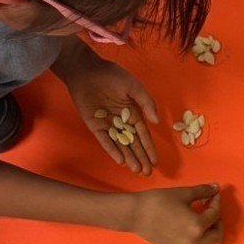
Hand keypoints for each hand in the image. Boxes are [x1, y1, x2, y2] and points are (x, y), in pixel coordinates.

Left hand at [63, 57, 159, 175]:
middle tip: (147, 173)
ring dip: (129, 157)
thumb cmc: (111, 75)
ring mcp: (108, 125)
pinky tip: (121, 160)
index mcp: (133, 113)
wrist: (86, 70)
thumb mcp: (133, 86)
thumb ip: (146, 103)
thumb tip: (156, 122)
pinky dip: (112, 150)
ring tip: (137, 170)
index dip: (149, 149)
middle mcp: (122, 122)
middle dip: (141, 158)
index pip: (143, 135)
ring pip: (121, 145)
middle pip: (133, 144)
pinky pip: (105, 141)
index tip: (155, 162)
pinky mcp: (95, 126)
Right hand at [131, 184, 223, 243]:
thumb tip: (215, 188)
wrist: (135, 214)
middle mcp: (193, 241)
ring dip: (209, 233)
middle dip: (218, 222)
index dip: (216, 202)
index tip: (213, 193)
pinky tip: (189, 225)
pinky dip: (198, 238)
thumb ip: (203, 191)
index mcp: (197, 227)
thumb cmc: (158, 201)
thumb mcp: (183, 193)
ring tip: (202, 219)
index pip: (216, 215)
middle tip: (211, 210)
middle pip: (217, 237)